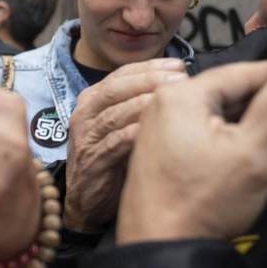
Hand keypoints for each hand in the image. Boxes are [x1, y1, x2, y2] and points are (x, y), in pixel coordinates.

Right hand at [62, 59, 188, 232]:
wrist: (87, 201)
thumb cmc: (113, 161)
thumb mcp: (123, 126)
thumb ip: (141, 105)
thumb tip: (181, 84)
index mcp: (92, 101)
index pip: (121, 75)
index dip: (151, 67)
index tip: (179, 65)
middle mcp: (85, 115)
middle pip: (117, 88)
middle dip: (151, 80)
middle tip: (181, 79)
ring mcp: (86, 138)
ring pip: (115, 113)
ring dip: (146, 104)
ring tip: (175, 100)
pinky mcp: (92, 161)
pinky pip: (115, 143)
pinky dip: (136, 134)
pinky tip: (158, 130)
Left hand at [116, 57, 266, 244]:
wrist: (161, 251)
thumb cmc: (200, 206)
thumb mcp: (255, 152)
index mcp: (180, 96)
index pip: (245, 72)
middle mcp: (162, 107)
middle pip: (231, 93)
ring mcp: (158, 131)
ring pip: (220, 115)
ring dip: (253, 127)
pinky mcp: (162, 154)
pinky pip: (204, 134)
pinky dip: (231, 141)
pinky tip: (249, 159)